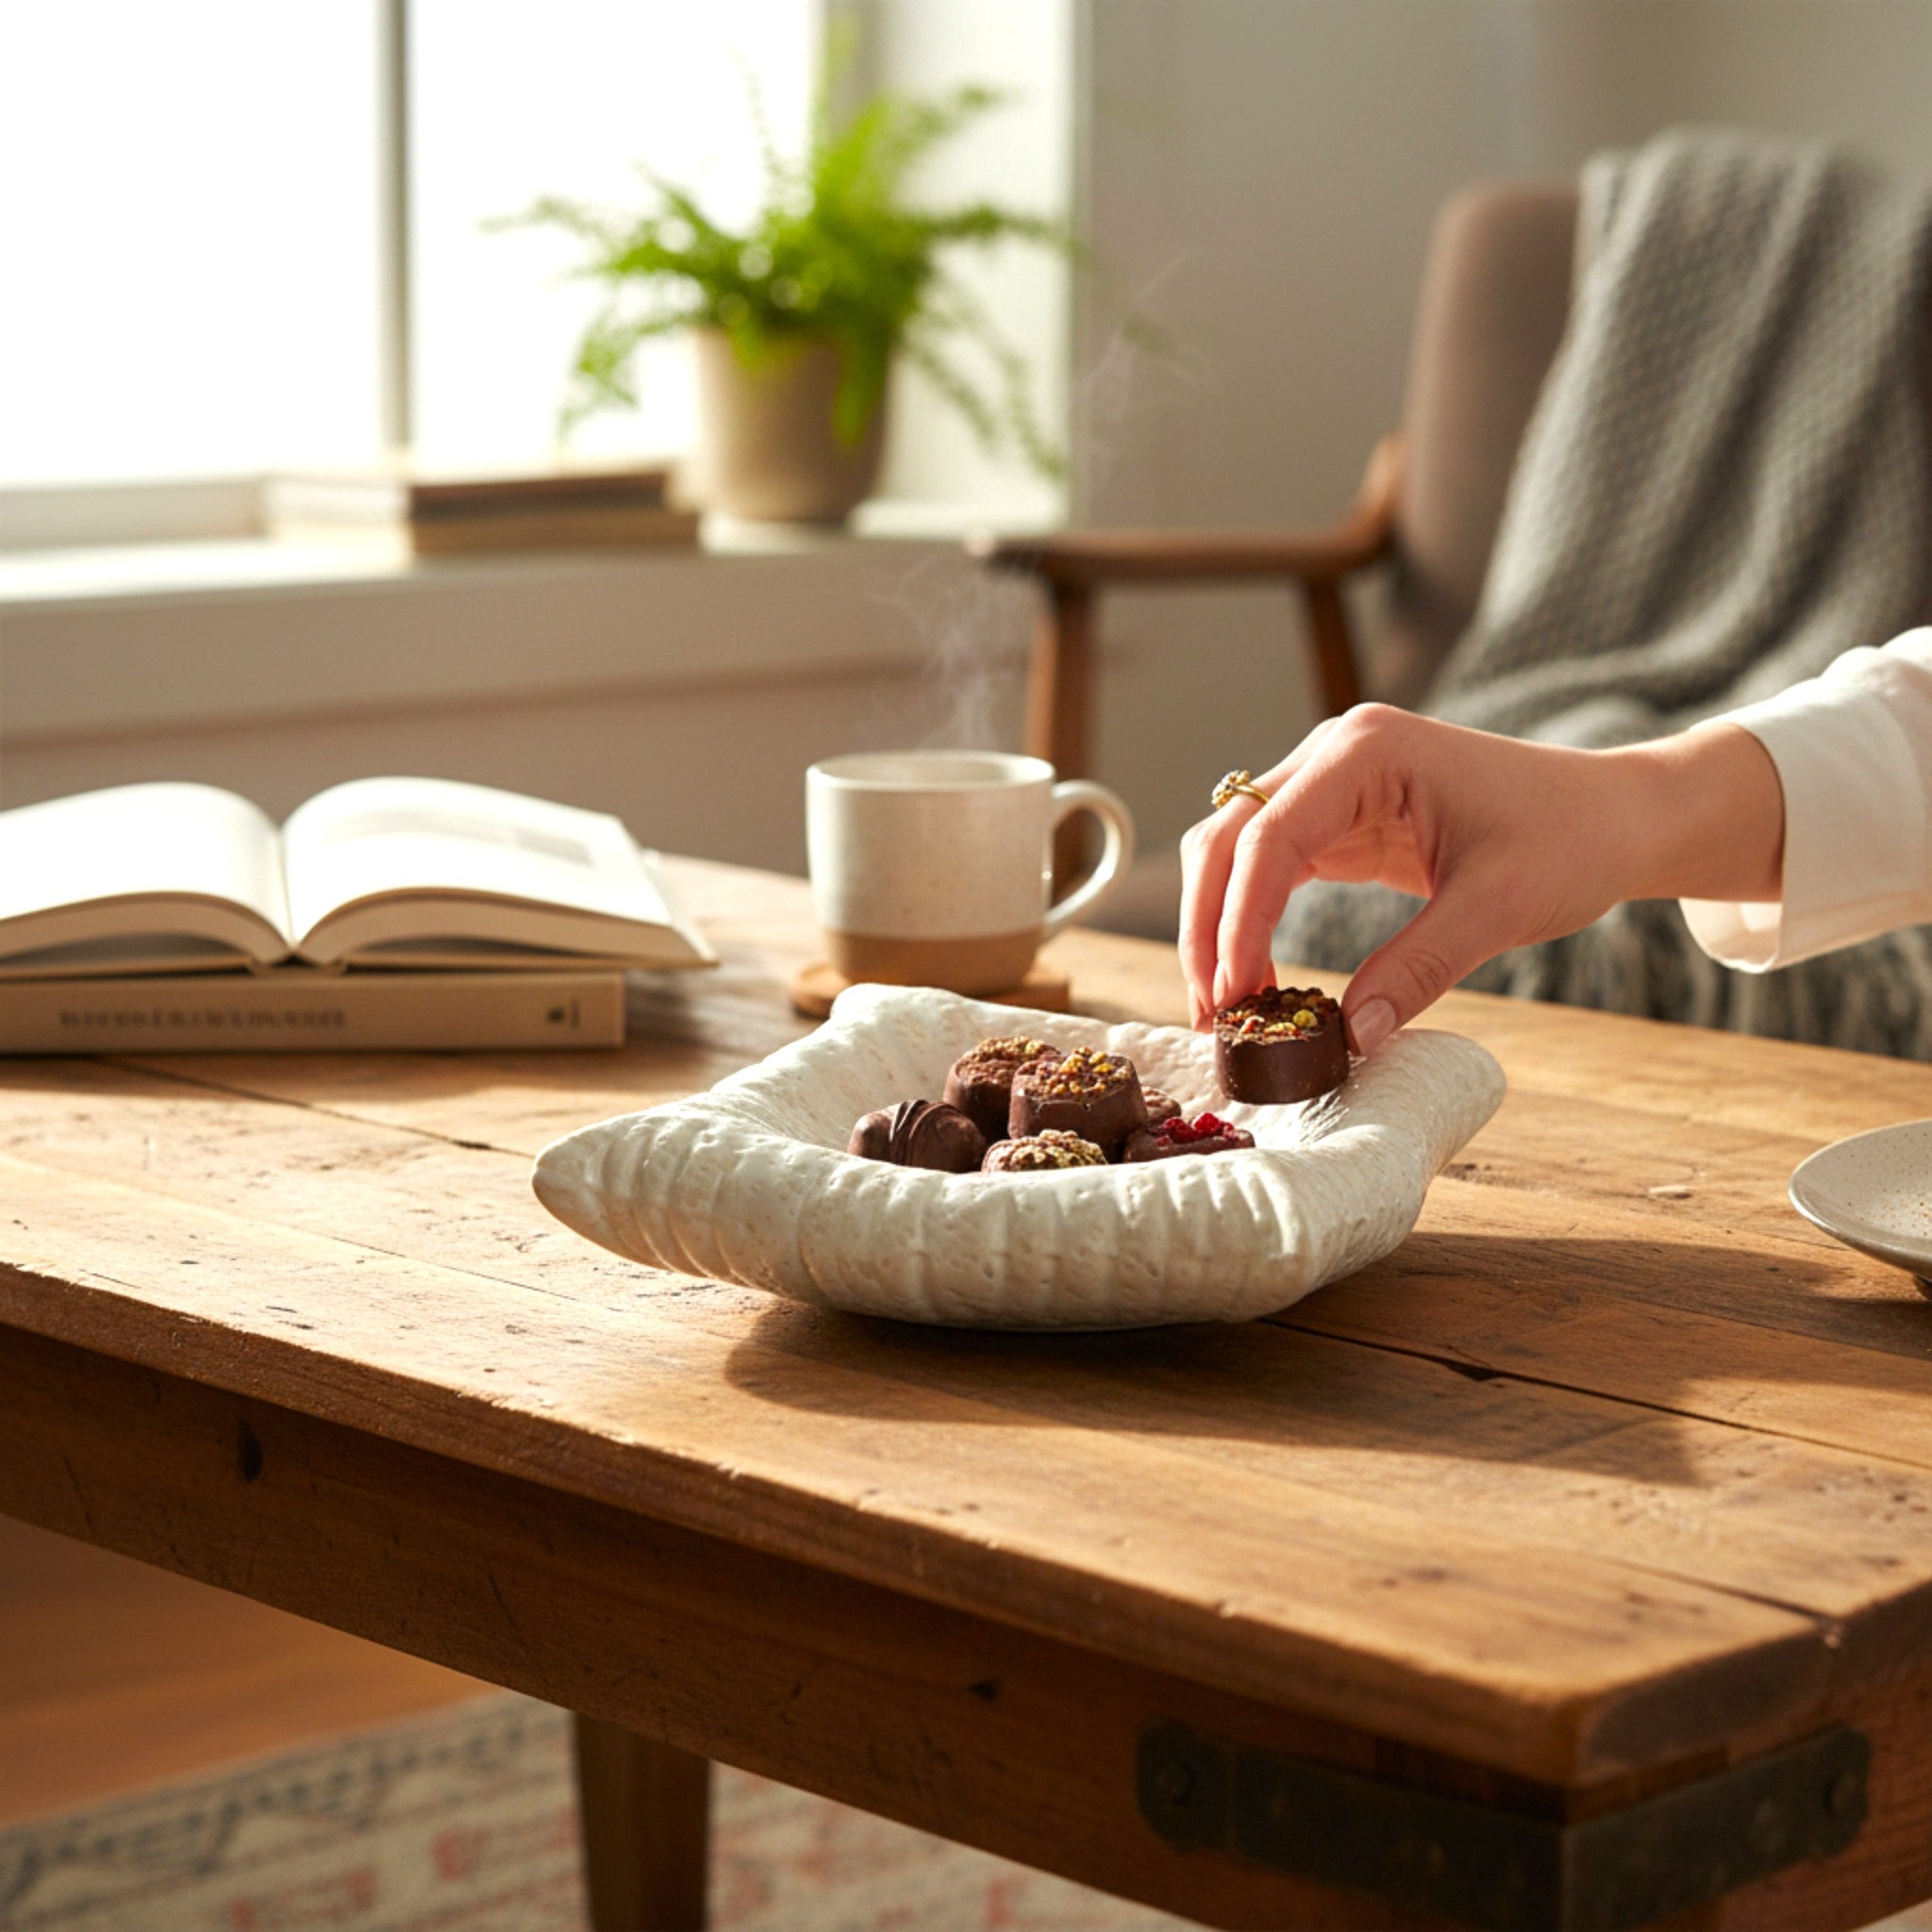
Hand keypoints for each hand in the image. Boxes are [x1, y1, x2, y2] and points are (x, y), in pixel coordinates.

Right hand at [1178, 705, 1783, 1050]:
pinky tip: (1253, 980)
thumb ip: (1419, 967)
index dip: (1239, 920)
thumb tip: (1354, 1037)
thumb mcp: (1498, 907)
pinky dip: (1250, 923)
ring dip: (1217, 926)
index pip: (1269, 836)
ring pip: (1235, 852)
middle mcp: (1334, 756)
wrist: (1615, 816)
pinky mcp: (1339, 821)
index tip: (1236, 995)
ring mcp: (1331, 785)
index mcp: (1366, 751)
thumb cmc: (1569, 839)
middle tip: (1215, 1015)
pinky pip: (1270, 870)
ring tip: (1223, 1008)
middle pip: (1230, 838)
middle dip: (1209, 927)